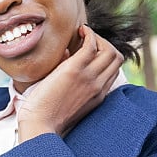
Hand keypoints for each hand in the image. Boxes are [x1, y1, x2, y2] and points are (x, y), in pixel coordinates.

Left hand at [16, 25, 123, 141]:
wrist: (39, 126)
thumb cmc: (45, 114)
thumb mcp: (65, 96)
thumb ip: (70, 77)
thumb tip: (65, 53)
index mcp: (98, 95)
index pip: (114, 70)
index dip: (104, 55)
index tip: (89, 48)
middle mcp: (98, 86)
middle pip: (116, 57)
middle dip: (104, 43)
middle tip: (86, 38)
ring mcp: (89, 78)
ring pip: (109, 50)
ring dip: (98, 37)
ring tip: (83, 33)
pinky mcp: (75, 70)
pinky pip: (91, 44)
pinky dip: (89, 33)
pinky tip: (79, 30)